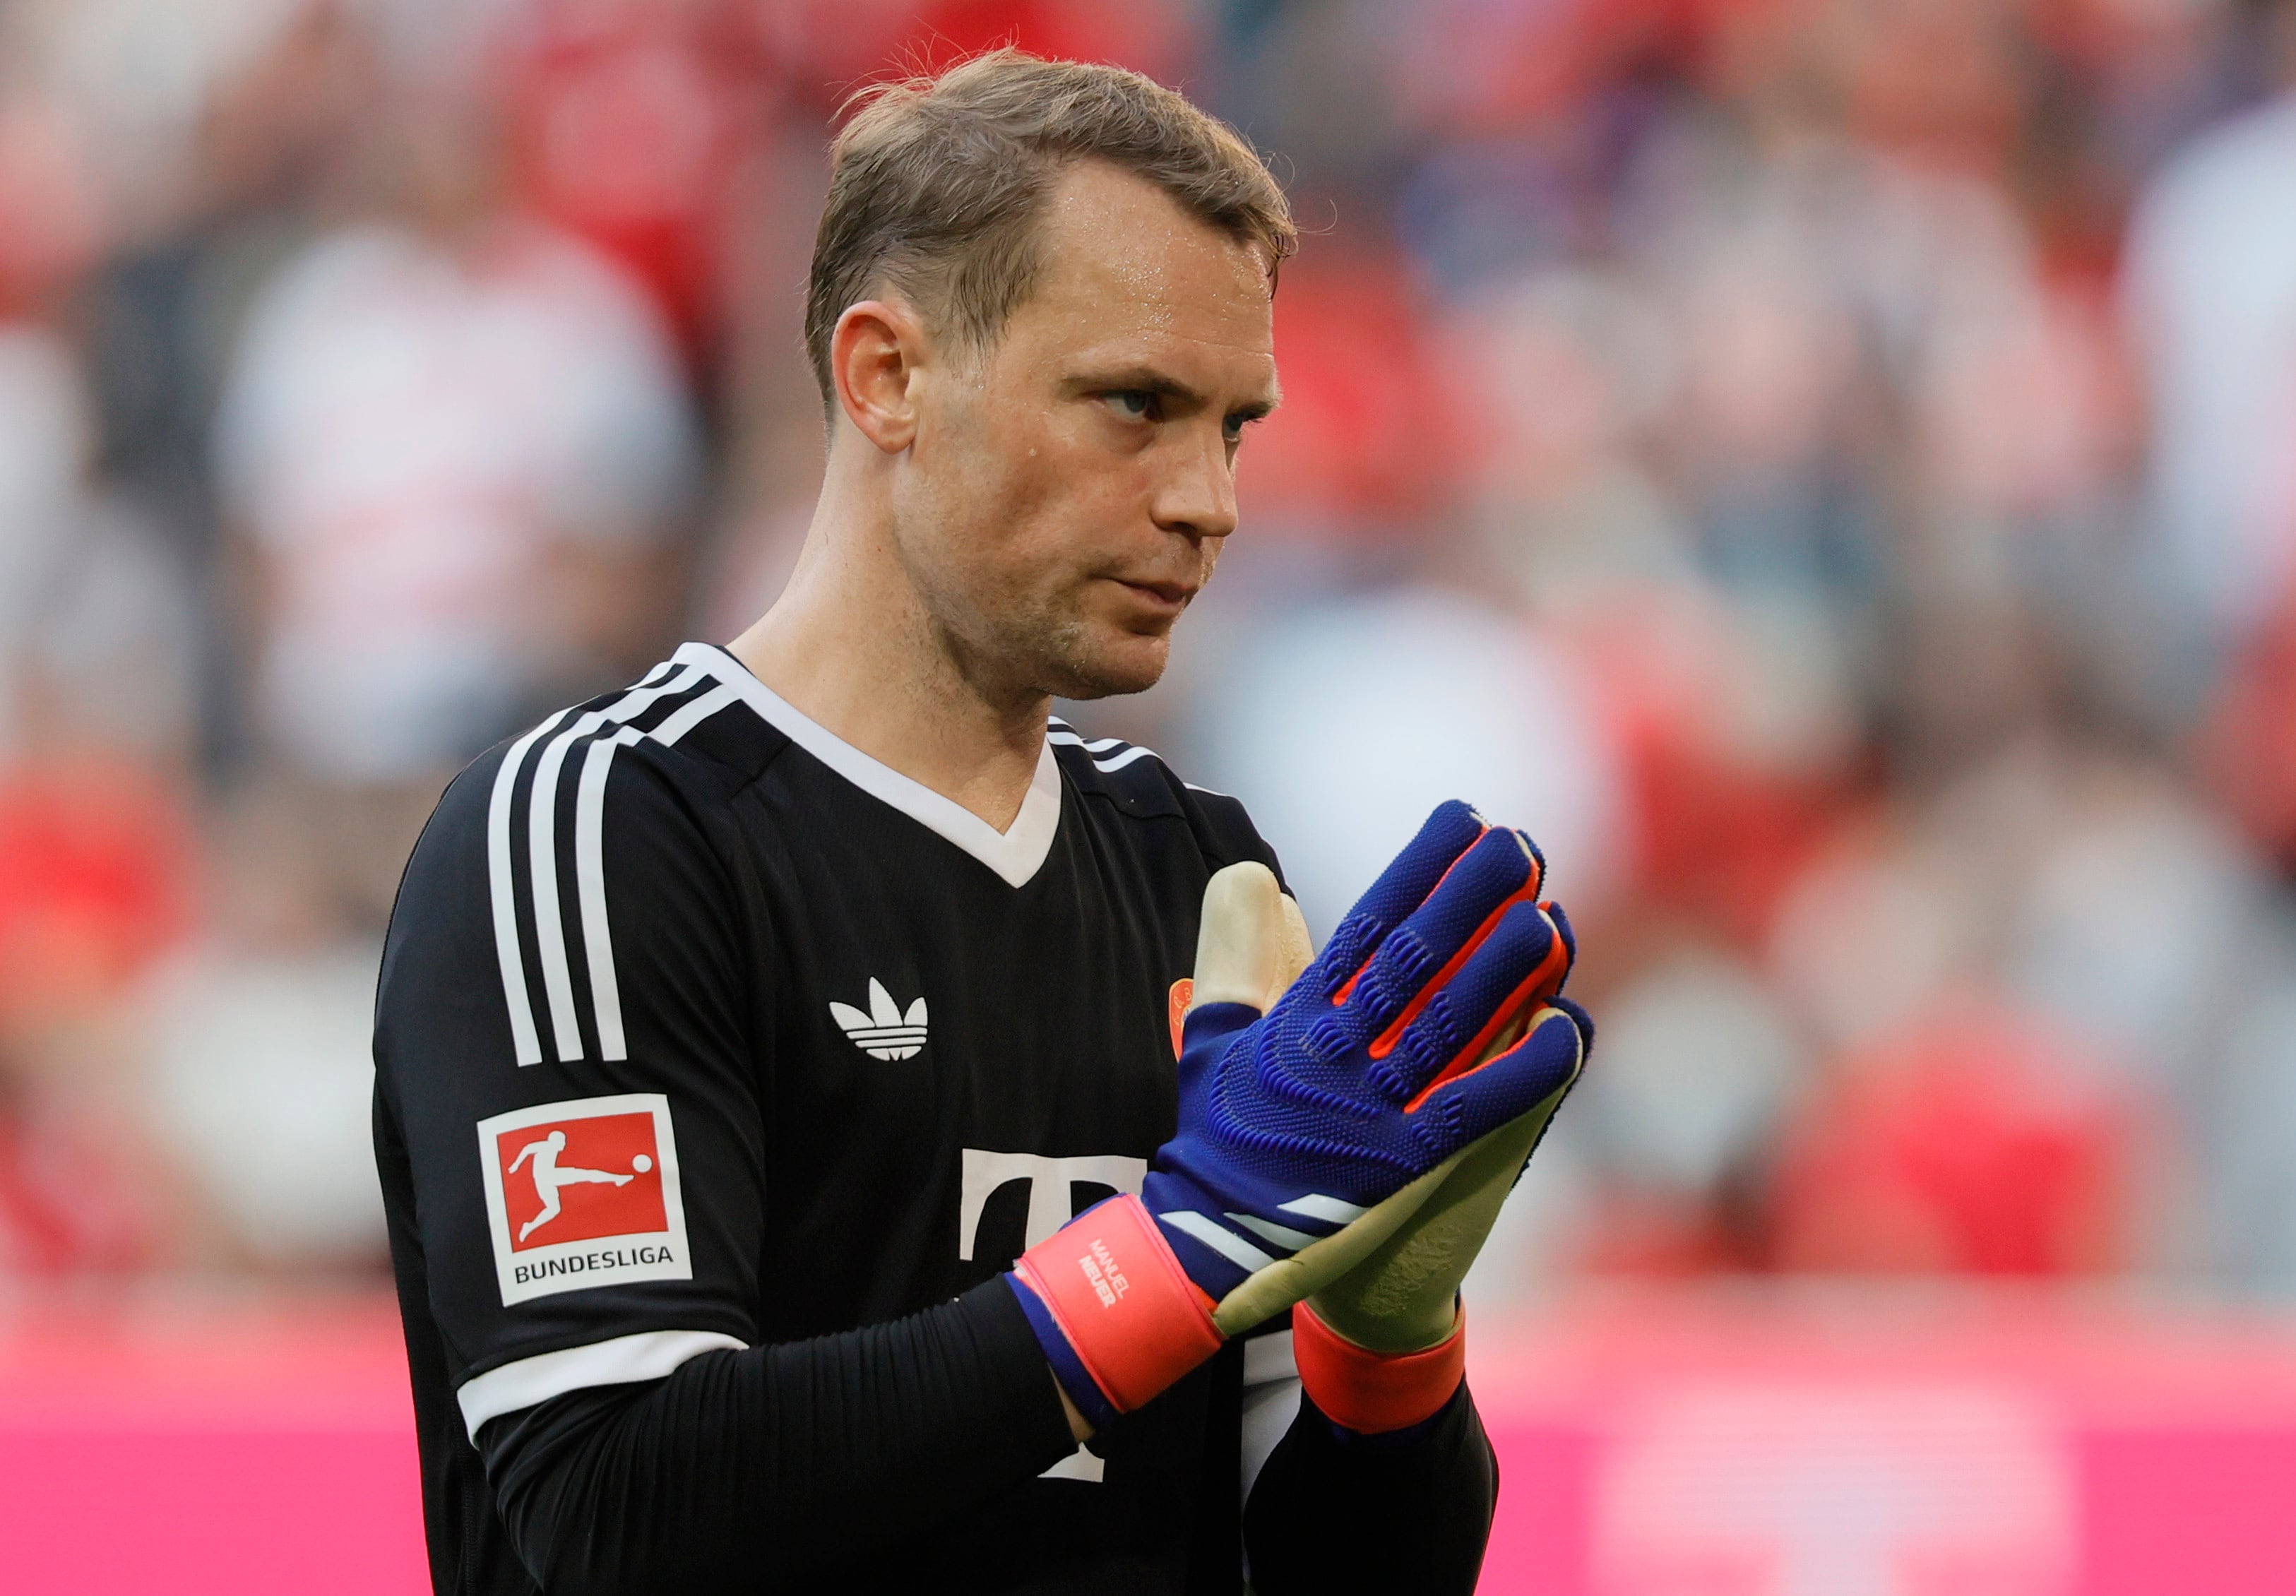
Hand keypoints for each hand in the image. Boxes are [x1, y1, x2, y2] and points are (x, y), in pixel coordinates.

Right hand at [1008, 801, 1581, 1424]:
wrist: (1212, 1247)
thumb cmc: (1222, 1139)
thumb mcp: (1211, 1039)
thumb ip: (1235, 955)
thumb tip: (1256, 877)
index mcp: (1294, 1021)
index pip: (1366, 927)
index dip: (1418, 869)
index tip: (1463, 819)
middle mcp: (1333, 1058)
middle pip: (1413, 962)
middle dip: (1469, 898)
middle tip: (1520, 845)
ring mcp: (1368, 1113)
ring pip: (1446, 1025)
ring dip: (1501, 969)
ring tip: (1548, 915)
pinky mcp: (1401, 1169)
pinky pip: (1471, 1109)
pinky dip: (1520, 1070)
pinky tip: (1563, 1027)